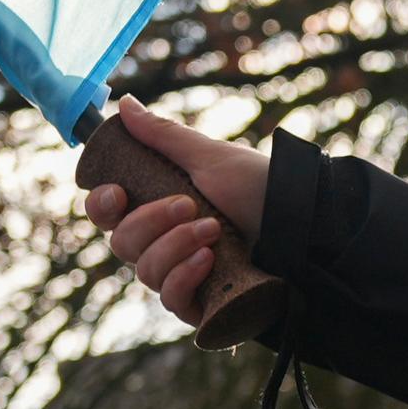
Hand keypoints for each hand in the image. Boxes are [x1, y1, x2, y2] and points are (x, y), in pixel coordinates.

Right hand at [81, 97, 270, 330]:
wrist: (306, 225)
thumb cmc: (260, 187)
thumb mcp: (210, 157)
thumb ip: (163, 136)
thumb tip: (124, 103)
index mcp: (160, 205)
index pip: (107, 214)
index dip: (101, 205)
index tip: (117, 193)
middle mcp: (166, 242)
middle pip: (122, 242)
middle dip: (150, 221)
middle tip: (188, 205)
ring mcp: (183, 275)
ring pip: (146, 272)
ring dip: (176, 245)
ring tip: (214, 230)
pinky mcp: (202, 305)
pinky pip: (170, 301)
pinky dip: (184, 277)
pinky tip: (208, 260)